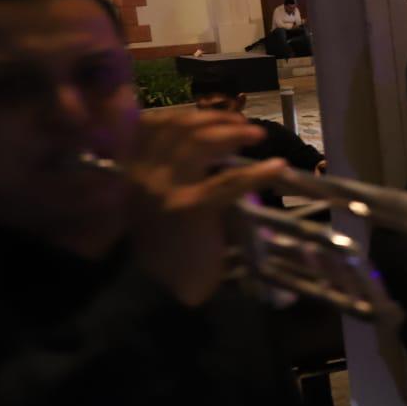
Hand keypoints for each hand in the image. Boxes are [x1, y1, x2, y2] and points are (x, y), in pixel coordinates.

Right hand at [124, 112, 286, 305]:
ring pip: (199, 144)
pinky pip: (228, 181)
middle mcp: (141, 175)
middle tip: (242, 123)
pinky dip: (257, 172)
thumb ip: (172, 175)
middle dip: (213, 119)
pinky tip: (276, 167)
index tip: (213, 115)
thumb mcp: (156, 204)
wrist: (155, 291)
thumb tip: (212, 150)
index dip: (185, 115)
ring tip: (257, 135)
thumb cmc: (161, 250)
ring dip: (232, 133)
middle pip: (178, 129)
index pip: (151, 126)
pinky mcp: (190, 207)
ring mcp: (163, 189)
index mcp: (130, 172)